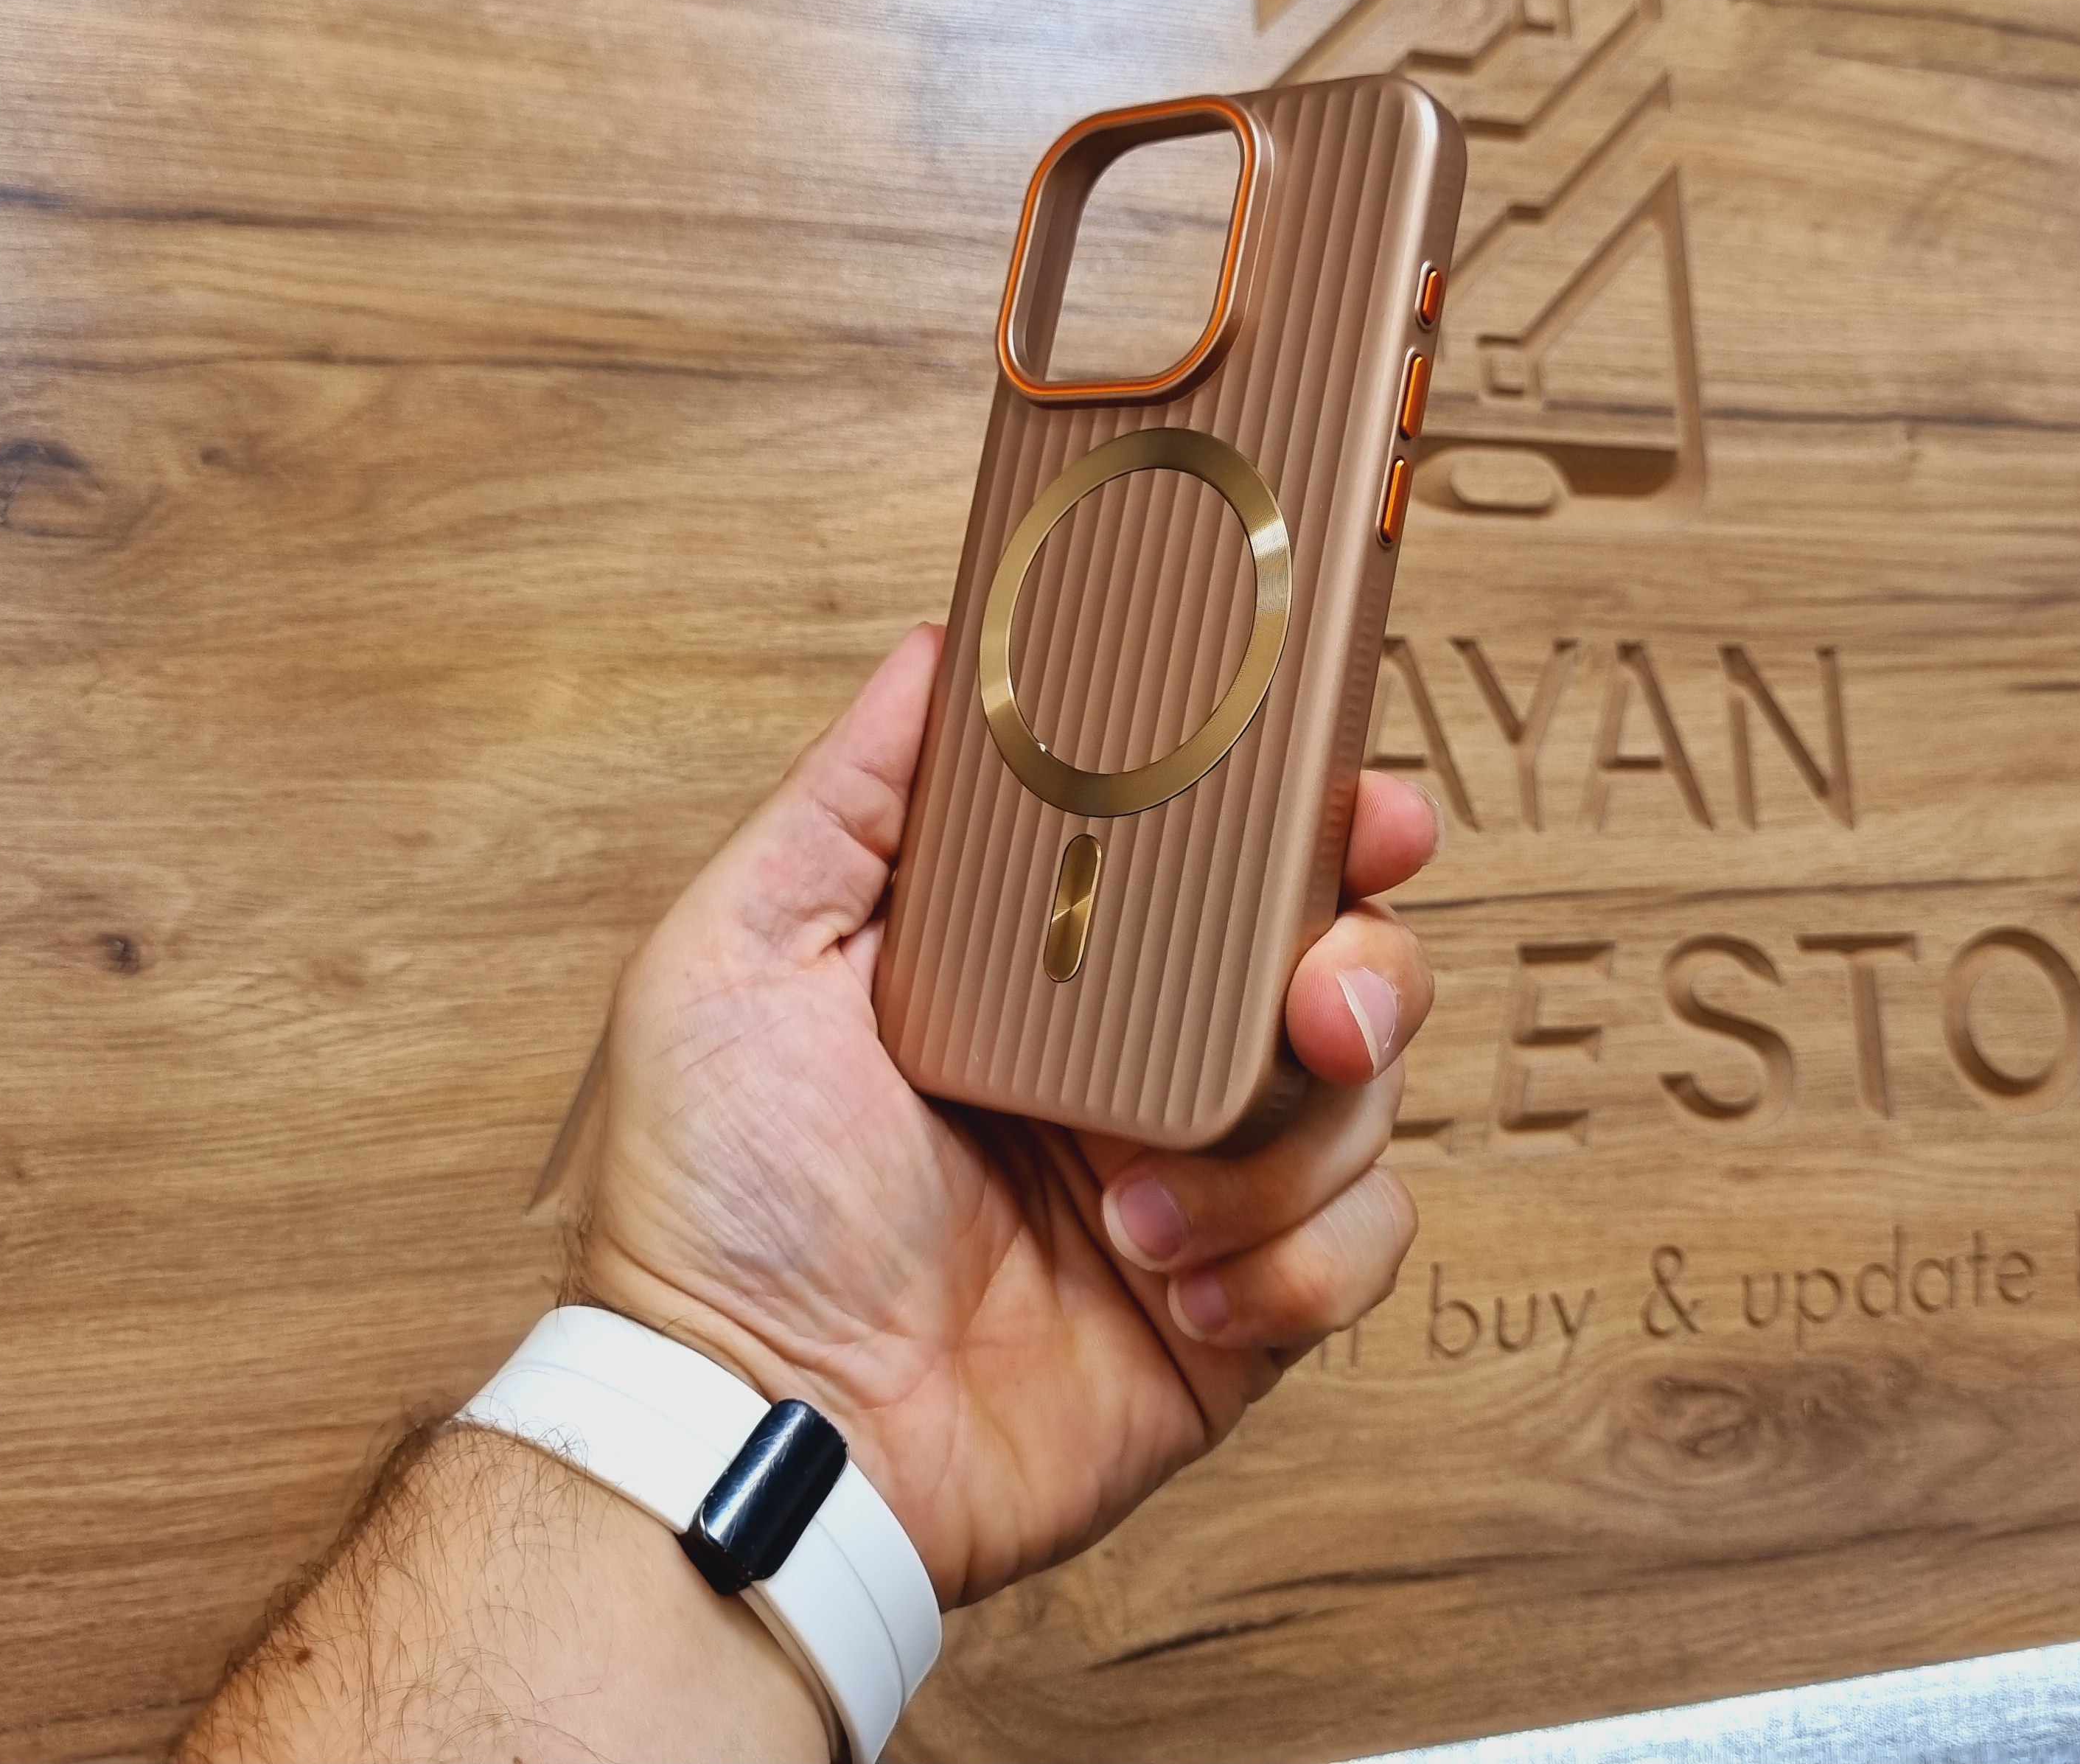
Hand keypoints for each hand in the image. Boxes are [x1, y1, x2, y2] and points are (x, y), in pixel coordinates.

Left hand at [559, 623, 1436, 1605]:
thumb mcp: (739, 954)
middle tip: (1319, 1000)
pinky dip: (1297, 1261)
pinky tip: (1182, 1285)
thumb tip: (939, 647)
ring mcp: (1195, 1190)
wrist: (753, 1433)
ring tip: (1145, 1203)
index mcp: (1047, 968)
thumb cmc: (715, 1206)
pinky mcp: (1237, 1314)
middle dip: (1365, 964)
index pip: (1219, 860)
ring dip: (1285, 1141)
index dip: (1311, 817)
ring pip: (1362, 1104)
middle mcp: (1136, 1063)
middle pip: (1331, 962)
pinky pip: (1356, 1252)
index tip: (1358, 802)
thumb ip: (849, 795)